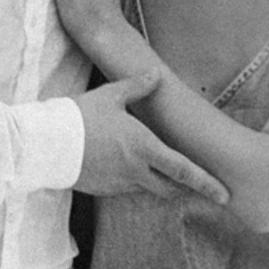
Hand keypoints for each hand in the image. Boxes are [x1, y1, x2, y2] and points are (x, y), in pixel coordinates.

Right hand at [72, 78, 224, 204]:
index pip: (184, 170)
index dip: (206, 183)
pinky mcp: (104, 189)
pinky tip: (127, 168)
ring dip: (158, 183)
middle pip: (171, 188)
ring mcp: (119, 183)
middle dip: (186, 189)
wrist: (45, 143)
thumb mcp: (110, 96)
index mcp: (143, 146)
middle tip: (199, 188)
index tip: (224, 194)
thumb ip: (138, 86)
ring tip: (163, 174)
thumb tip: (156, 74)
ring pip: (149, 189)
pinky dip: (135, 181)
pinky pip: (127, 188)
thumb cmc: (79, 116)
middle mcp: (135, 170)